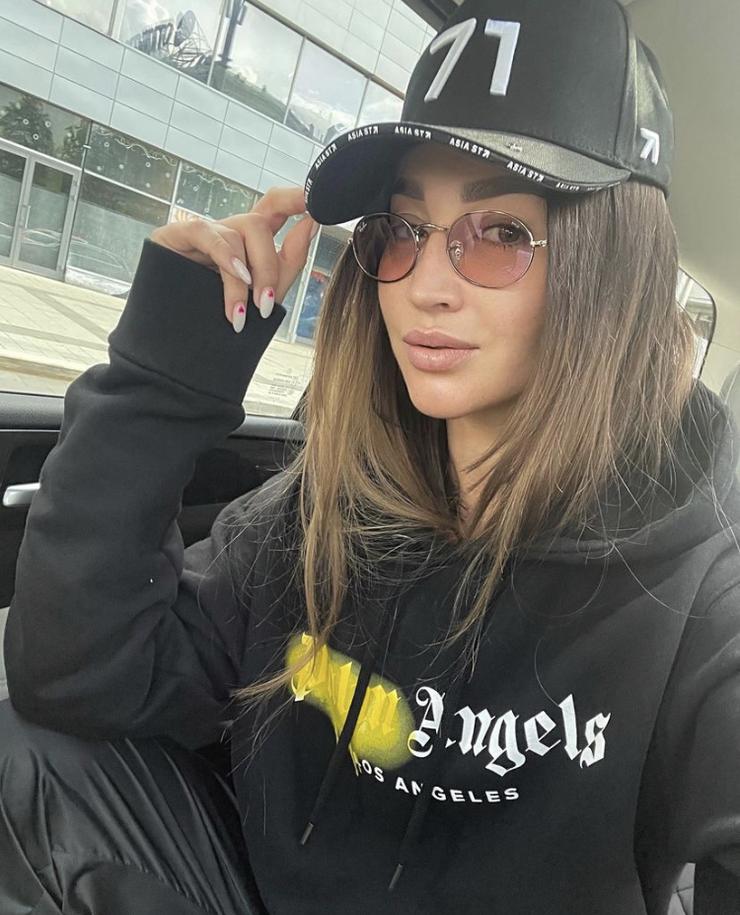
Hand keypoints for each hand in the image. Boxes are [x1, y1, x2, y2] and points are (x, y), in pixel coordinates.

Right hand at [149, 186, 318, 331]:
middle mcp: (228, 230)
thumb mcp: (265, 293)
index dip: (295, 197)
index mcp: (250, 240)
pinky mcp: (175, 234)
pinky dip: (225, 257)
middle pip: (259, 223)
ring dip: (244, 278)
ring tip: (242, 314)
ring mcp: (203, 231)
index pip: (276, 207)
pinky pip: (205, 232)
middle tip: (266, 304)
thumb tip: (311, 224)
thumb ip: (290, 261)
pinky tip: (235, 278)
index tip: (315, 196)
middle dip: (268, 266)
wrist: (178, 347)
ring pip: (237, 234)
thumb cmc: (223, 319)